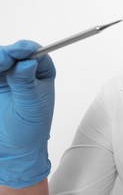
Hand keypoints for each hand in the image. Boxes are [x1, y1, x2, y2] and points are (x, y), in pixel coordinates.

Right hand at [0, 40, 55, 187]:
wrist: (13, 149)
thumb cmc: (30, 129)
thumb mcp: (31, 106)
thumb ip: (26, 84)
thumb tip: (27, 63)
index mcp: (41, 74)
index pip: (36, 55)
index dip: (28, 49)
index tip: (22, 49)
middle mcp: (23, 73)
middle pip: (14, 54)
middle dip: (8, 54)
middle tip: (3, 60)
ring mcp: (5, 78)